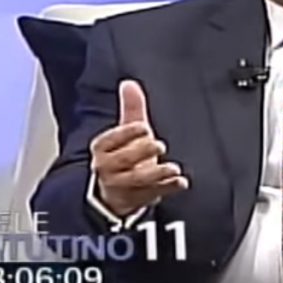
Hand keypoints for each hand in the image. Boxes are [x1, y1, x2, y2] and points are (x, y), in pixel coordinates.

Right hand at [90, 80, 189, 216]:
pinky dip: (168, 188)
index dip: (127, 133)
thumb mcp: (126, 132)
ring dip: (157, 174)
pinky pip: (152, 194)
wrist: (115, 192)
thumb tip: (129, 83)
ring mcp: (121, 186)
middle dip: (142, 151)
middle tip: (159, 144)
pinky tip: (180, 182)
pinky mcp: (137, 199)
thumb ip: (130, 108)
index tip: (144, 127)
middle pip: (124, 160)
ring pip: (137, 180)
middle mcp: (107, 168)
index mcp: (102, 148)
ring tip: (173, 168)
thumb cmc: (123, 155)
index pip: (110, 140)